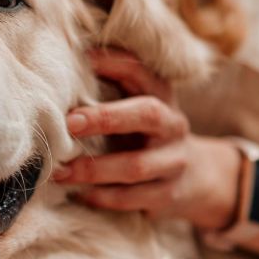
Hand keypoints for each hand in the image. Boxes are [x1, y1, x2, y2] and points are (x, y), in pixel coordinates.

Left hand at [53, 49, 241, 229]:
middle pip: (147, 114)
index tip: (82, 60)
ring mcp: (174, 161)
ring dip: (94, 169)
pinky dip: (101, 197)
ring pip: (136, 166)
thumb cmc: (149, 135)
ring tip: (60, 171)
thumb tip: (61, 74)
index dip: (113, 63)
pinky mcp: (168, 194)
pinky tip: (78, 194)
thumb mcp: (138, 108)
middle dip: (106, 117)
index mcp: (162, 96)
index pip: (140, 72)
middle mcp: (173, 125)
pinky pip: (132, 198)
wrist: (198, 177)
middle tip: (69, 123)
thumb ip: (111, 91)